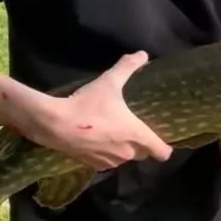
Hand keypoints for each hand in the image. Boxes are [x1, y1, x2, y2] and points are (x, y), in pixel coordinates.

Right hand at [29, 52, 172, 169]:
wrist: (56, 124)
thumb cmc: (88, 104)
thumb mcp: (109, 82)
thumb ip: (127, 67)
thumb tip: (142, 54)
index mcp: (137, 135)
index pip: (162, 152)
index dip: (164, 146)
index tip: (161, 137)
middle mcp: (128, 153)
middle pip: (143, 153)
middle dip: (140, 144)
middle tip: (131, 127)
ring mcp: (111, 161)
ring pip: (124, 157)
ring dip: (122, 148)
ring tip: (111, 133)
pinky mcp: (95, 166)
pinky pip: (108, 161)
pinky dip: (105, 153)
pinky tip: (96, 140)